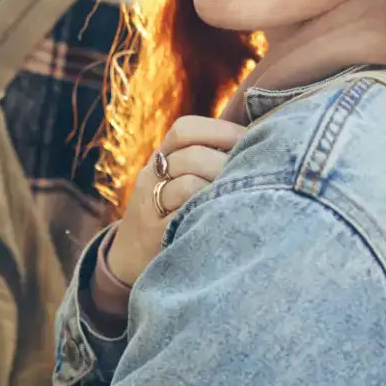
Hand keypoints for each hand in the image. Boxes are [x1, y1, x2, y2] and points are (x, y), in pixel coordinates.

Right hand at [106, 116, 245, 286]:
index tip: (250, 138)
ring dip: (221, 188)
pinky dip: (208, 212)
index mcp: (159, 158)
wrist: (129, 254)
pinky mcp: (156, 235)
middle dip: (228, 163)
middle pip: (192, 156)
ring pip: (189, 185)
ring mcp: (150, 206)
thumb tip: (256, 138)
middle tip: (254, 173)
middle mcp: (150, 177)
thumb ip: (204, 158)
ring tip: (241, 196)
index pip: (184, 130)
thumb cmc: (167, 212)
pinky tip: (225, 215)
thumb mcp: (174, 179)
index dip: (221, 130)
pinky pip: (184, 217)